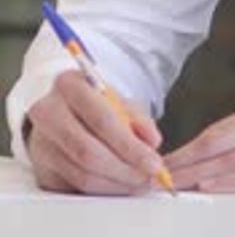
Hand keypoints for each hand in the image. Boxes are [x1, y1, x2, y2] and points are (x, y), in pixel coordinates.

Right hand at [26, 71, 164, 194]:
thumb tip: (152, 141)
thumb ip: (139, 119)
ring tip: (138, 182)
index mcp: (70, 85)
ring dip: (116, 184)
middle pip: (88, 151)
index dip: (129, 145)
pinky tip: (120, 185)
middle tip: (148, 177)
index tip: (153, 162)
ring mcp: (41, 143)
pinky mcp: (42, 169)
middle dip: (124, 169)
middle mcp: (48, 112)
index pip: (101, 119)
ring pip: (82, 174)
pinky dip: (103, 190)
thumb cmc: (94, 105)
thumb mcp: (118, 102)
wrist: (63, 112)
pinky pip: (76, 187)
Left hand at [165, 93, 234, 192]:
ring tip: (174, 186)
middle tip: (157, 176)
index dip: (190, 147)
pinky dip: (233, 184)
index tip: (165, 162)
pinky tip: (212, 188)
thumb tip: (219, 159)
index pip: (220, 130)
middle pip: (221, 143)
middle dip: (186, 161)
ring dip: (201, 175)